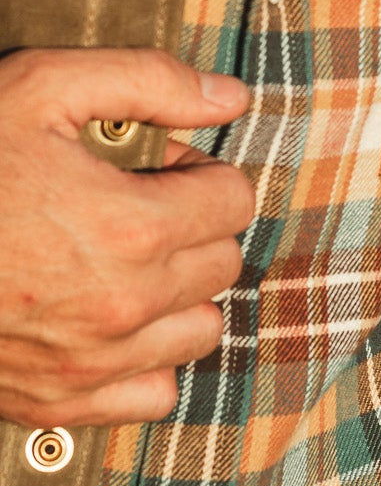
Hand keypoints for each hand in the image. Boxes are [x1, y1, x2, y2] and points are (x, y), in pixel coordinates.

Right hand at [0, 49, 253, 428]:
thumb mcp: (41, 88)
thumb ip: (148, 81)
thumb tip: (230, 96)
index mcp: (132, 225)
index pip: (234, 200)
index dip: (198, 171)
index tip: (158, 168)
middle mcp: (124, 304)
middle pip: (221, 263)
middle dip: (192, 226)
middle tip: (133, 204)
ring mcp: (92, 363)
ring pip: (198, 329)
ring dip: (176, 294)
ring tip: (122, 261)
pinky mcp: (58, 403)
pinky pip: (153, 393)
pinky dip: (143, 360)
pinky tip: (108, 321)